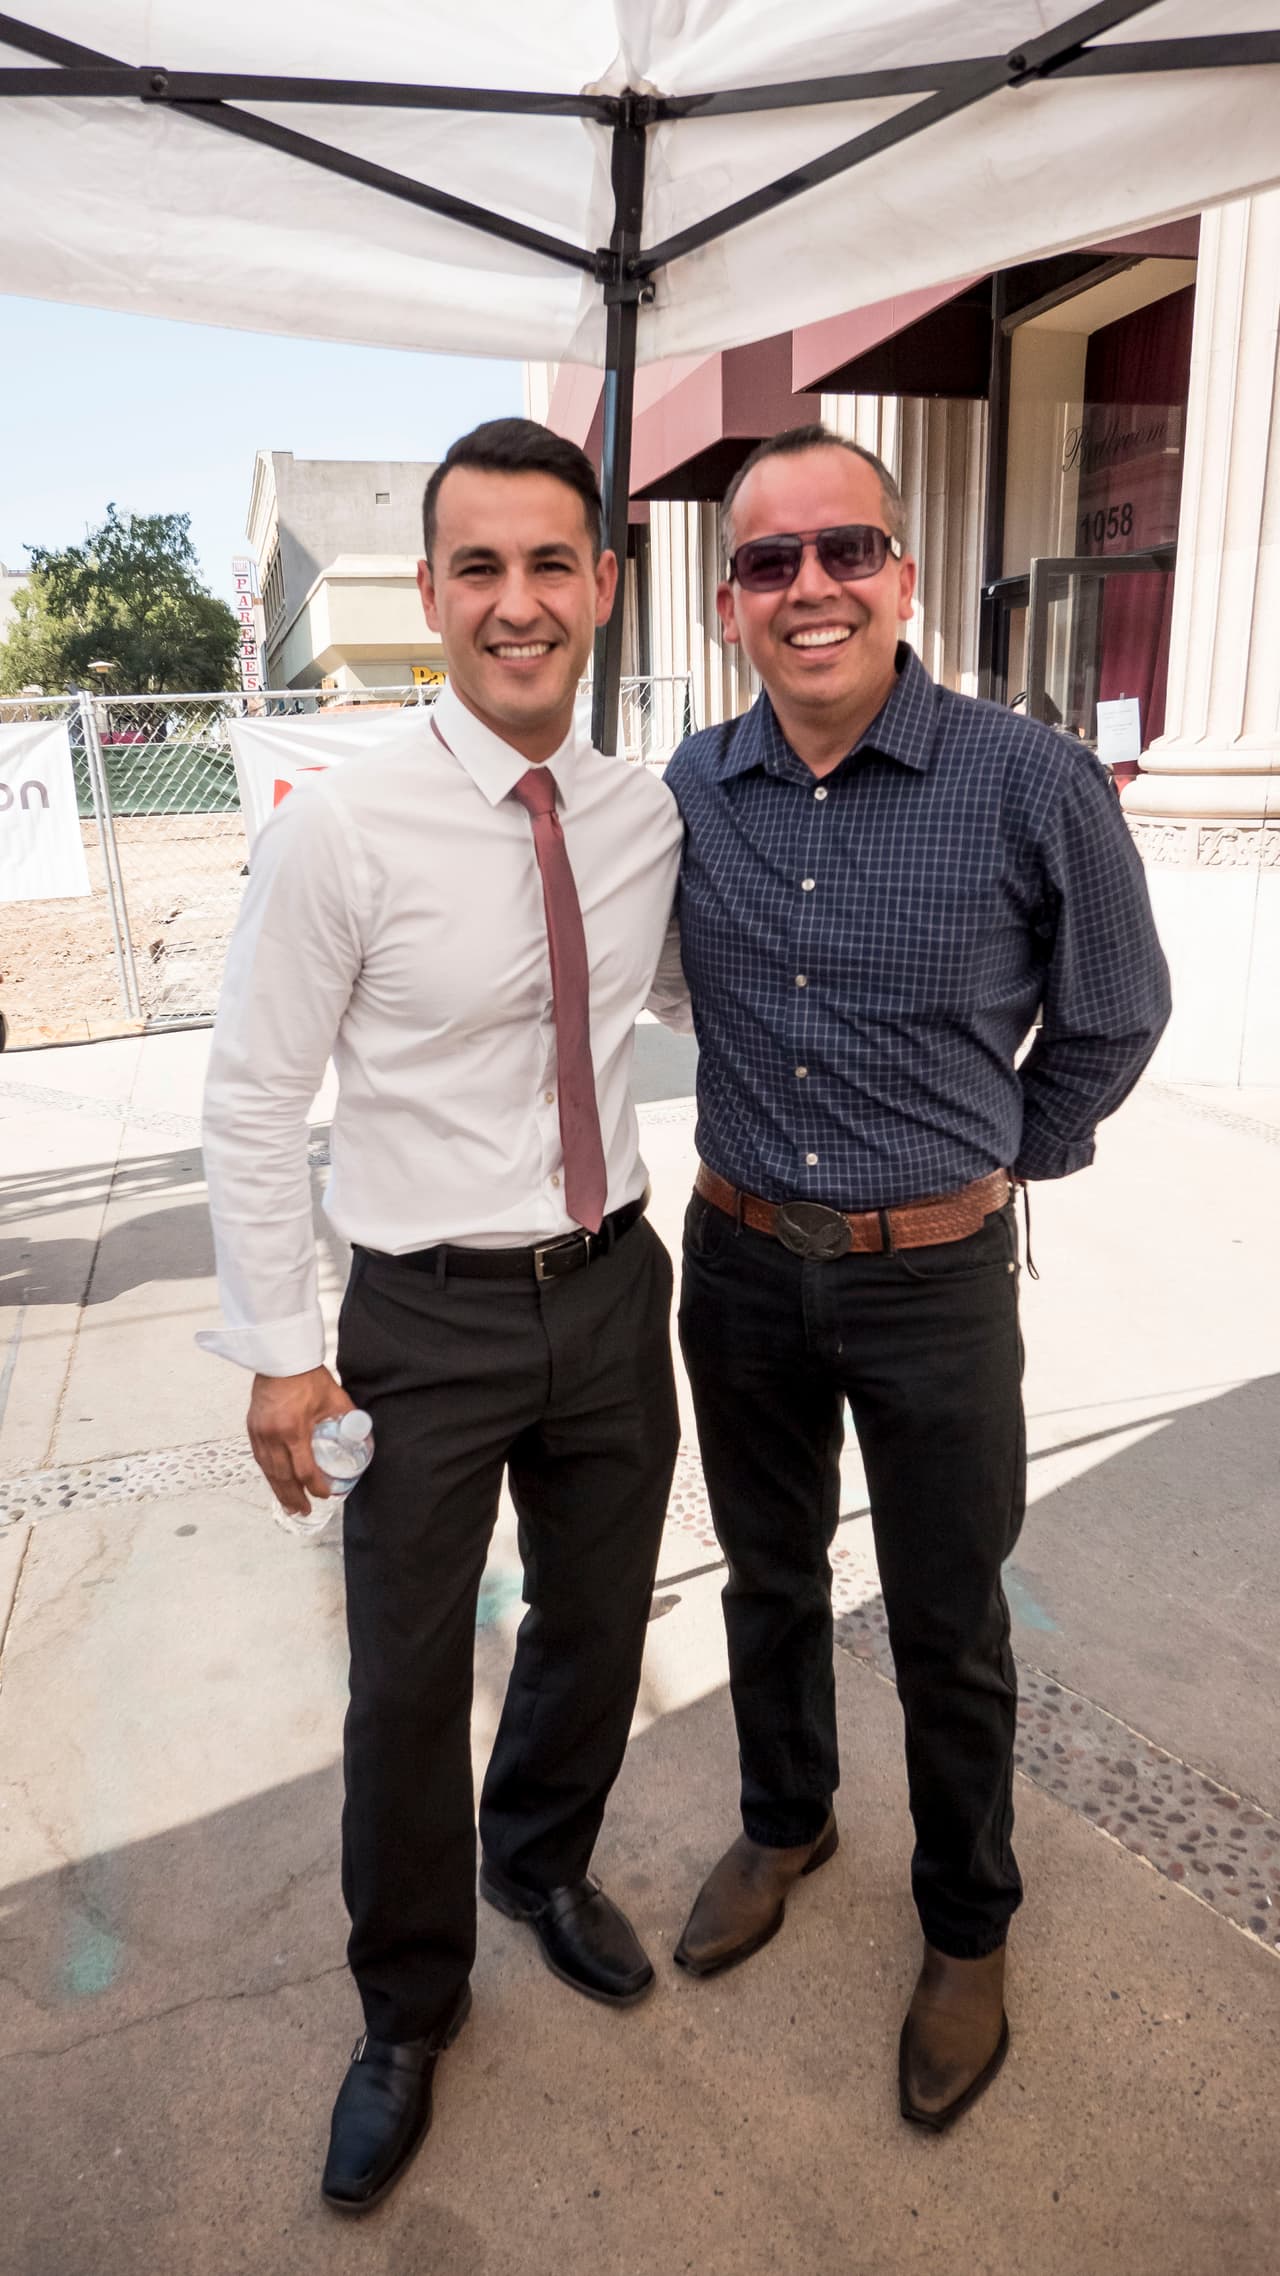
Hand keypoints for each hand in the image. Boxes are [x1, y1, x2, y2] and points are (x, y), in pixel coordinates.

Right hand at [247, 1365, 352, 1518]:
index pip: (305, 1470)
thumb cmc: (307, 1376)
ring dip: (279, 1490)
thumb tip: (361, 1436)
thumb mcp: (334, 1398)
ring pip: (268, 1470)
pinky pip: (259, 1458)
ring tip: (289, 1505)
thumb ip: (347, 1419)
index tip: (326, 1494)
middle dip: (294, 1497)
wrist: (281, 1358)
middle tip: (304, 1511)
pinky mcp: (252, 1427)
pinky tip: (276, 1482)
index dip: (315, 1486)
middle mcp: (273, 1435)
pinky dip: (268, 1473)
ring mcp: (259, 1432)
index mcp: (294, 1430)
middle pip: (283, 1477)